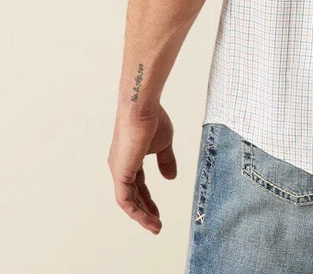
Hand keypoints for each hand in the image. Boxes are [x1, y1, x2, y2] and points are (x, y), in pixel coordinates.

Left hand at [107, 102, 176, 234]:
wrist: (142, 108)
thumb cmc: (152, 119)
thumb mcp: (163, 144)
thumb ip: (165, 161)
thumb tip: (170, 178)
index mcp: (130, 158)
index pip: (138, 185)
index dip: (148, 199)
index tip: (158, 212)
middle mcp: (121, 166)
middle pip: (133, 195)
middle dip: (145, 211)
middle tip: (157, 224)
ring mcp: (119, 170)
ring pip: (128, 201)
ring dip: (141, 215)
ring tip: (155, 227)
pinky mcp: (120, 173)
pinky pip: (125, 200)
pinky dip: (136, 211)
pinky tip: (147, 218)